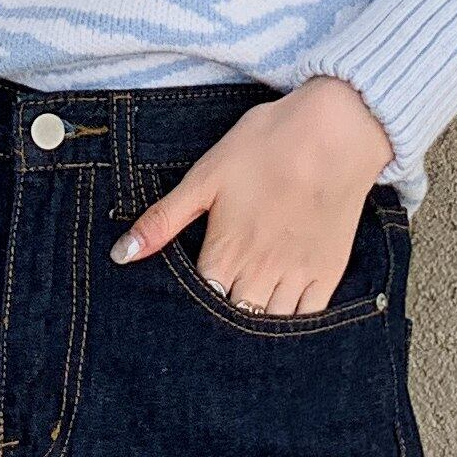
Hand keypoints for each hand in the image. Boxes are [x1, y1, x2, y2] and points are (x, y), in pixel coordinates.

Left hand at [108, 76, 396, 314]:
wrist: (336, 131)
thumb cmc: (266, 145)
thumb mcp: (206, 176)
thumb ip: (163, 220)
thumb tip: (120, 255)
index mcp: (225, 251)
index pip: (198, 302)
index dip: (187, 309)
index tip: (179, 309)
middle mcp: (260, 272)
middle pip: (233, 319)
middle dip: (219, 323)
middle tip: (211, 319)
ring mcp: (298, 275)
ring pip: (269, 323)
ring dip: (254, 326)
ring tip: (243, 316)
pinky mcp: (329, 271)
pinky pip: (309, 318)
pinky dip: (292, 325)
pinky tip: (280, 316)